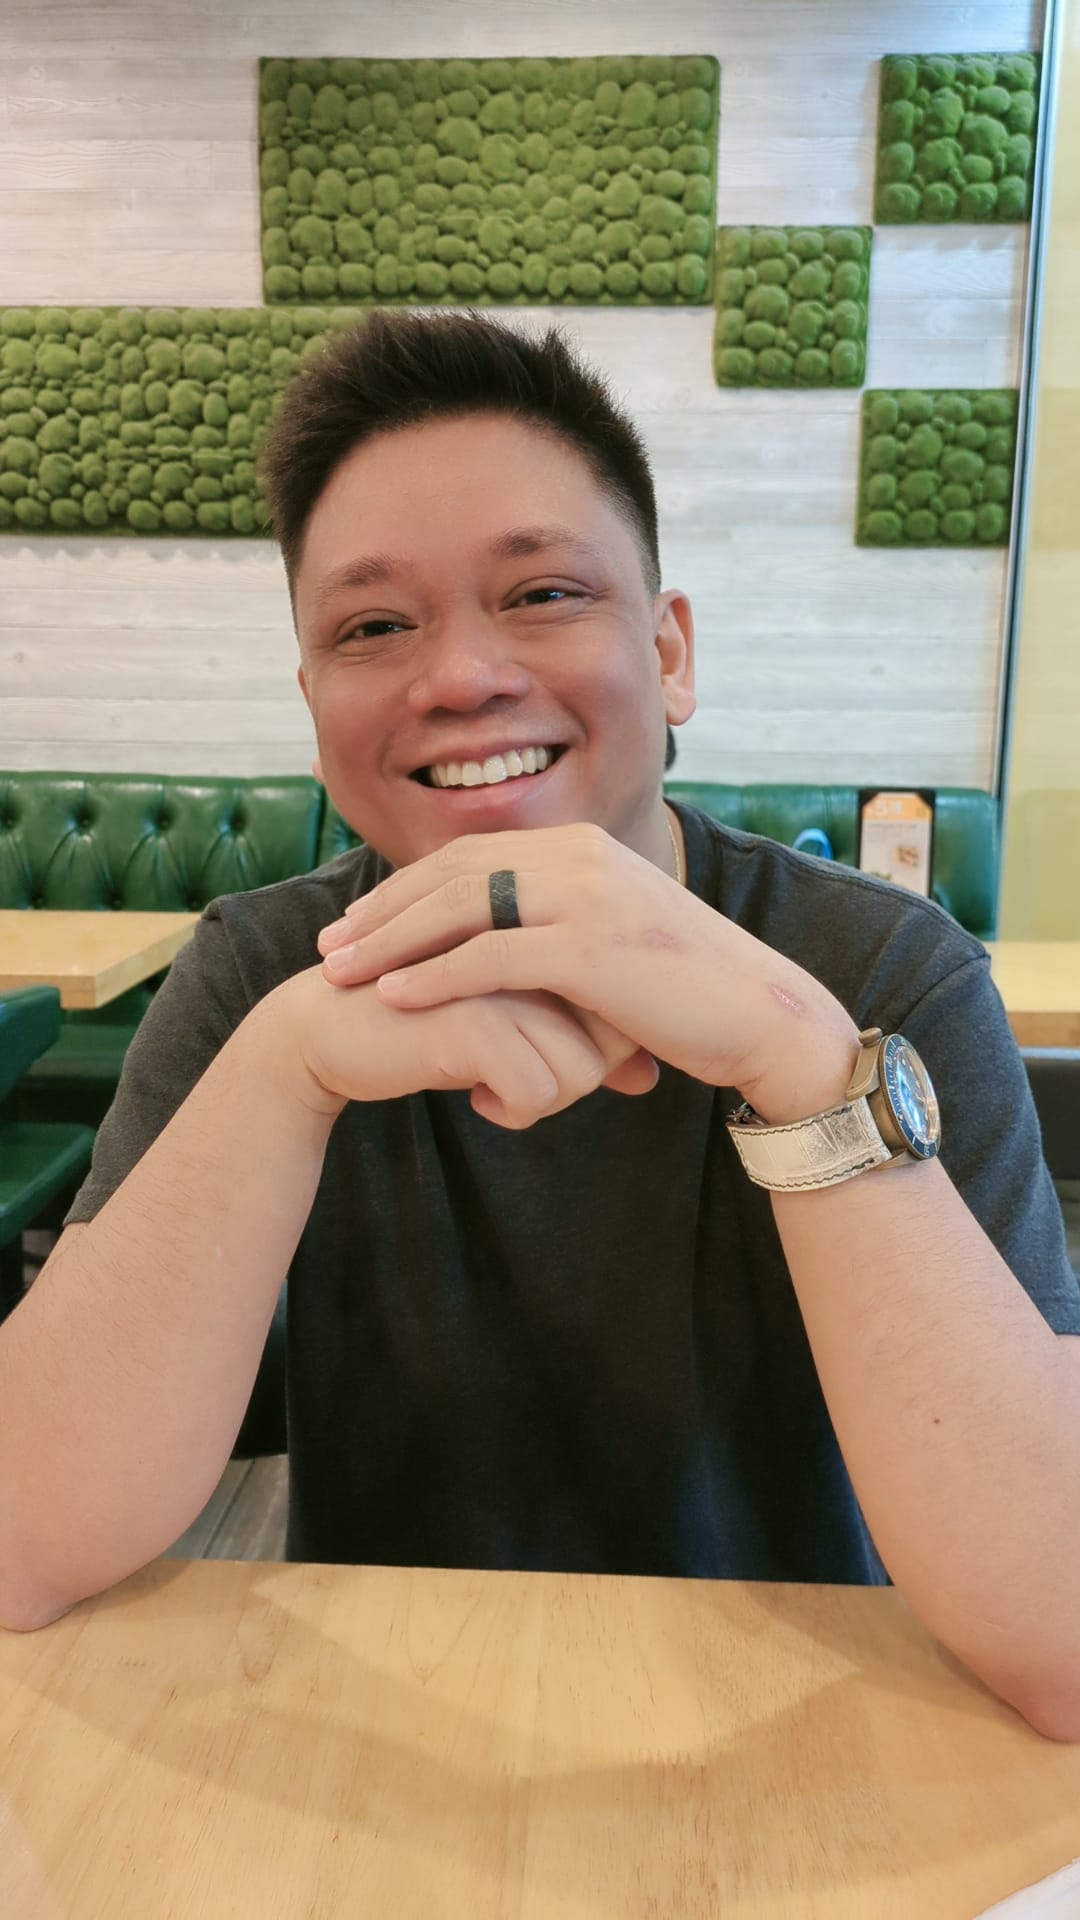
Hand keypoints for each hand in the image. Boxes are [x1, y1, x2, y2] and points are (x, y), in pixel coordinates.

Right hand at [280, 965, 658, 1130]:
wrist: (333, 1032)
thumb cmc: (434, 1029)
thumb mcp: (519, 1037)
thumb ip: (584, 1050)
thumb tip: (648, 1079)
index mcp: (551, 933)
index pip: (623, 1016)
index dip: (599, 1057)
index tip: (544, 1064)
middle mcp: (536, 944)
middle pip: (614, 1047)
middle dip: (574, 1085)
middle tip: (516, 1083)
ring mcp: (508, 976)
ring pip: (582, 1075)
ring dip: (540, 1102)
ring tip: (490, 1086)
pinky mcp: (473, 1016)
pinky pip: (537, 1092)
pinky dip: (511, 1112)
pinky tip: (472, 1096)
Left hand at [315, 824, 859, 1115]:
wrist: (763, 1014)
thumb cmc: (688, 992)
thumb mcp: (615, 940)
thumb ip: (558, 931)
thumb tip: (505, 958)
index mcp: (581, 846)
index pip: (471, 854)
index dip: (404, 888)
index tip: (357, 922)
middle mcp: (578, 856)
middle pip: (451, 873)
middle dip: (382, 911)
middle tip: (331, 947)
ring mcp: (584, 896)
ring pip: (460, 909)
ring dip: (392, 943)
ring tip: (342, 974)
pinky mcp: (589, 948)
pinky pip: (489, 956)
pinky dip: (433, 976)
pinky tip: (393, 997)